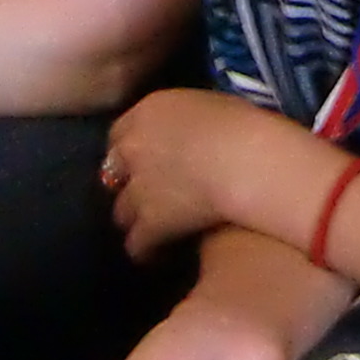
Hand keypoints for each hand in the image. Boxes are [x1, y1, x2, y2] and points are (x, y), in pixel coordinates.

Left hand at [102, 89, 327, 259]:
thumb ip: (182, 119)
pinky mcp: (151, 223)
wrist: (247, 159)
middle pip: (112, 173)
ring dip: (135, 219)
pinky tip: (161, 254)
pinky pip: (137, 245)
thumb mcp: (204, 105)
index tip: (144, 160)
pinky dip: (148, 251)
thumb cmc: (242, 123)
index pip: (118, 134)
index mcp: (147, 113)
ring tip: (154, 229)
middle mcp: (133, 149)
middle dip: (126, 185)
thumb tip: (186, 132)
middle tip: (148, 196)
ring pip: (121, 213)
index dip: (130, 151)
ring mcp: (138, 188)